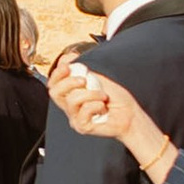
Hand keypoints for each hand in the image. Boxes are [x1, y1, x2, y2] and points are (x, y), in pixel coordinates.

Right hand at [50, 63, 174, 179]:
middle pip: (54, 92)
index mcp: (72, 93)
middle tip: (84, 80)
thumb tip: (66, 57)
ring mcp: (75, 117)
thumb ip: (81, 69)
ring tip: (103, 96)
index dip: (57, 73)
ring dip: (90, 94)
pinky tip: (103, 107)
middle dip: (69, 82)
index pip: (53, 84)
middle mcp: (70, 106)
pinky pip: (83, 112)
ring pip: (72, 100)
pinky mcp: (82, 126)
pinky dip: (96, 105)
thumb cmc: (116, 98)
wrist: (130, 114)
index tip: (68, 66)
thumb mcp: (98, 78)